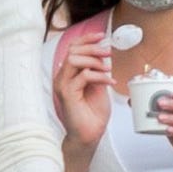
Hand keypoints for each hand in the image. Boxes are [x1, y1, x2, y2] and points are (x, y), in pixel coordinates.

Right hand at [54, 32, 114, 171]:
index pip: (72, 48)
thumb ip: (97, 70)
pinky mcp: (68, 94)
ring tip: (108, 69)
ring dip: (94, 61)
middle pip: (73, 50)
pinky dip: (99, 76)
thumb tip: (103, 54)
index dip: (86, 39)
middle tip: (109, 54)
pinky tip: (110, 83)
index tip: (102, 36)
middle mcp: (62, 77)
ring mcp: (63, 85)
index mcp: (68, 73)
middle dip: (93, 48)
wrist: (89, 134)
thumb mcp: (98, 86)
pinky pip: (83, 76)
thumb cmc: (92, 113)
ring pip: (74, 60)